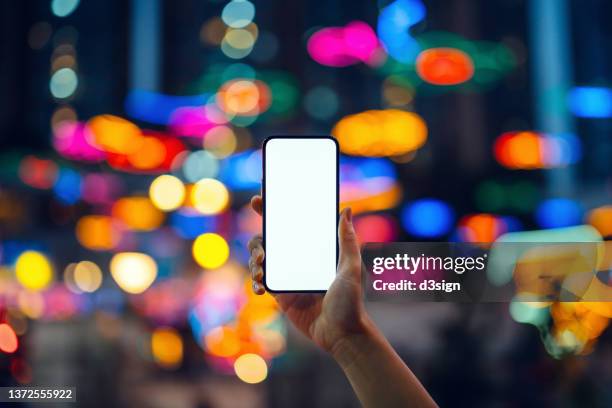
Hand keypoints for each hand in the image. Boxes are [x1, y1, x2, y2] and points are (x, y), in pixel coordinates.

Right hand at [247, 195, 369, 353]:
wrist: (341, 335)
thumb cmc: (351, 302)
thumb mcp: (350, 268)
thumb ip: (347, 240)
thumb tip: (346, 209)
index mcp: (314, 249)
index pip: (293, 224)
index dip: (274, 211)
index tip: (260, 200)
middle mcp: (298, 259)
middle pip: (270, 239)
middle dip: (259, 236)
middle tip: (262, 246)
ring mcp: (287, 276)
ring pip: (260, 258)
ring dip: (254, 258)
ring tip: (261, 266)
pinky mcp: (280, 295)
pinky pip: (261, 281)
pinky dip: (256, 281)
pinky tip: (260, 285)